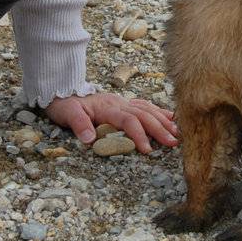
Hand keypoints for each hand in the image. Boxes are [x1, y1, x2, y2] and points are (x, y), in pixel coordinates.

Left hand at [45, 92, 178, 152]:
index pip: (128, 120)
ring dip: (163, 121)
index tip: (147, 150)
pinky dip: (159, 111)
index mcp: (107, 108)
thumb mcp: (66, 114)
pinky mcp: (124, 102)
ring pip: (148, 109)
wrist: (63, 90)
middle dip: (159, 129)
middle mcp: (119, 103)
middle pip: (143, 115)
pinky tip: (170, 117)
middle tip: (173, 143)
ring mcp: (123, 101)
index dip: (139, 134)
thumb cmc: (65, 105)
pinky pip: (145, 105)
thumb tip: (89, 139)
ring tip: (177, 133)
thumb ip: (78, 124)